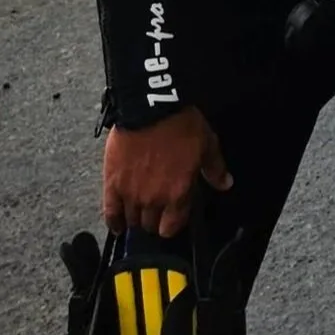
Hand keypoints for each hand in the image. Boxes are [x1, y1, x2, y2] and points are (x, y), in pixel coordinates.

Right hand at [103, 108, 230, 239]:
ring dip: (136, 219)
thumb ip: (215, 169)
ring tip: (138, 213)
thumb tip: (225, 184)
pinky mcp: (112, 183)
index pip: (173, 226)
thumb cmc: (180, 124)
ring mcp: (131, 193)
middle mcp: (154, 199)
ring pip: (132, 220)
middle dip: (154, 221)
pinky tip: (117, 226)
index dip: (172, 225)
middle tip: (155, 212)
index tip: (172, 220)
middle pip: (151, 224)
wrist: (150, 108)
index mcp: (178, 193)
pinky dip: (113, 222)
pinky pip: (110, 212)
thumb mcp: (207, 145)